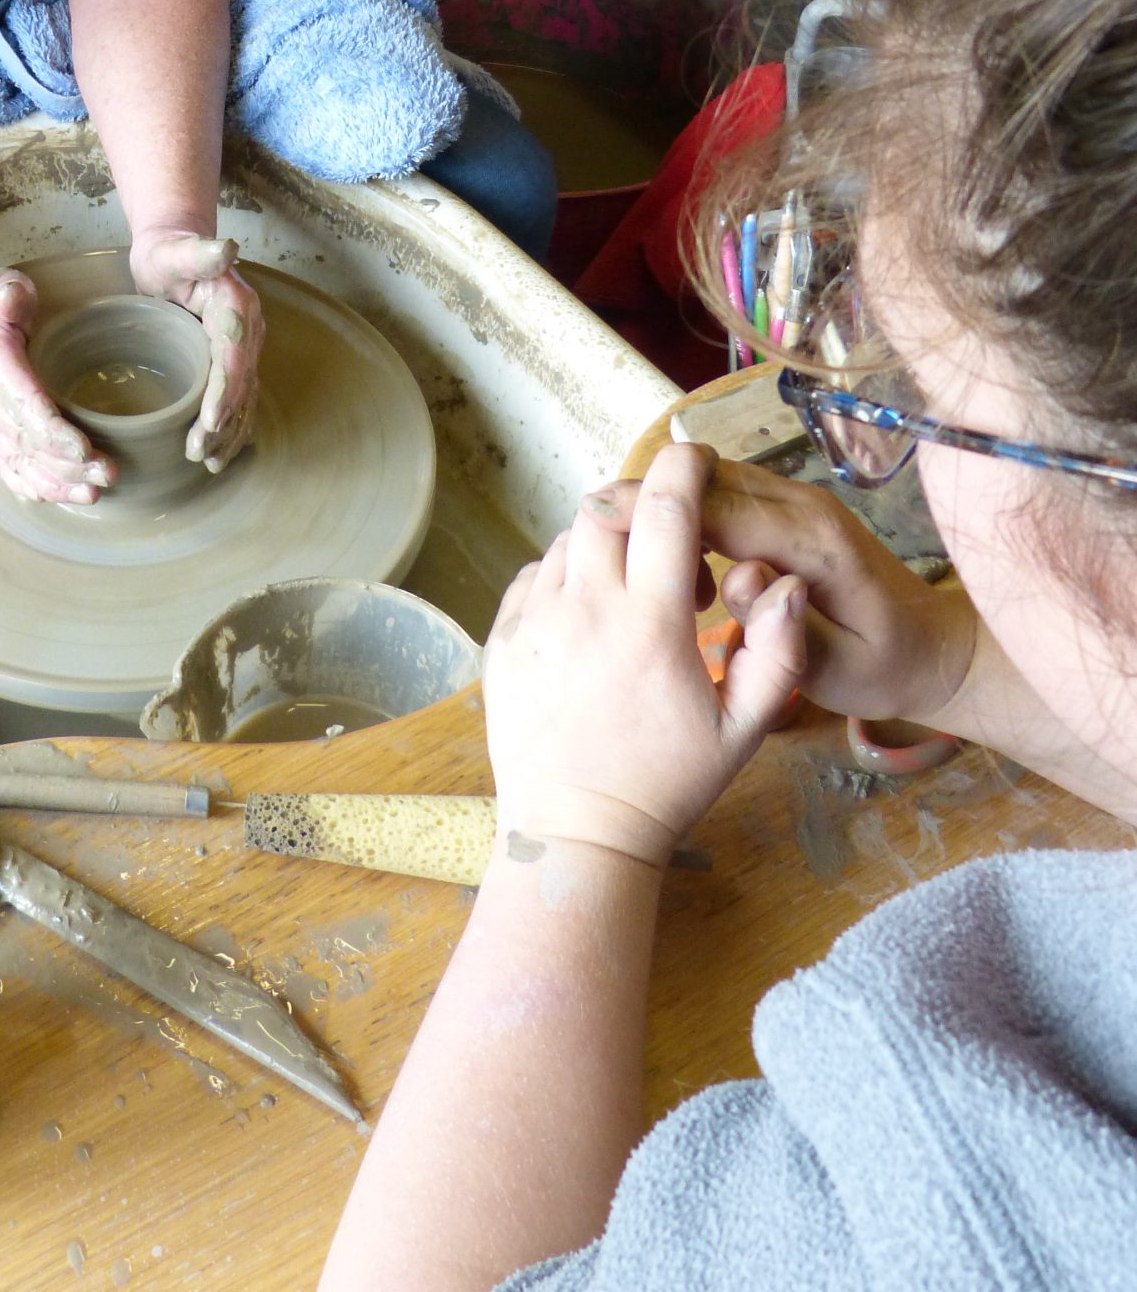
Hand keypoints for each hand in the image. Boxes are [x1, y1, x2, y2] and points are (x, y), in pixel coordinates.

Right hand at [0, 263, 115, 505]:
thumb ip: (9, 294)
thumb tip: (15, 299)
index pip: (27, 408)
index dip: (55, 433)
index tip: (85, 450)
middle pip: (30, 444)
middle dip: (69, 466)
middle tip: (108, 474)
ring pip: (20, 463)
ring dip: (56, 484)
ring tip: (92, 496)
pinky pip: (5, 466)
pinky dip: (29, 485)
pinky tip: (54, 498)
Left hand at [128, 228, 264, 469]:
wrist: (174, 250)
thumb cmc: (168, 253)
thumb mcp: (176, 251)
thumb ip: (200, 253)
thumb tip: (226, 248)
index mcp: (236, 306)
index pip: (233, 356)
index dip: (224, 390)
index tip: (210, 421)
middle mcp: (247, 329)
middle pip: (241, 384)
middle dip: (224, 423)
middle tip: (199, 454)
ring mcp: (243, 346)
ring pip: (243, 397)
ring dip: (230, 433)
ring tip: (210, 462)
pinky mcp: (231, 358)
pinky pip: (238, 397)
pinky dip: (231, 425)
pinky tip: (222, 450)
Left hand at [485, 443, 804, 866]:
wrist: (576, 832)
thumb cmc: (667, 782)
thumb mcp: (742, 730)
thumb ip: (777, 652)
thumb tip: (789, 580)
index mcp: (650, 625)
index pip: (666, 509)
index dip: (684, 467)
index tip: (698, 459)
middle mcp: (585, 610)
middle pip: (608, 507)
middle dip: (643, 504)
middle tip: (672, 543)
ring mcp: (535, 622)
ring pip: (569, 538)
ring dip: (606, 542)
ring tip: (634, 591)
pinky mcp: (502, 638)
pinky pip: (534, 574)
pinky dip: (566, 574)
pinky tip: (592, 615)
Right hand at [582, 458, 975, 725]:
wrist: (932, 650)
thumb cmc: (882, 669)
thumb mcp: (835, 671)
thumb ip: (782, 628)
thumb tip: (740, 578)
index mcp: (814, 543)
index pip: (720, 508)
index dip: (656, 507)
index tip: (596, 514)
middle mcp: (803, 506)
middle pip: (706, 479)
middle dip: (648, 501)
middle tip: (597, 540)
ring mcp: (796, 500)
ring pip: (711, 479)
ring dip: (669, 509)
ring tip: (639, 559)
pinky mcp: (787, 507)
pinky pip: (725, 492)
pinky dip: (690, 514)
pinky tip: (682, 559)